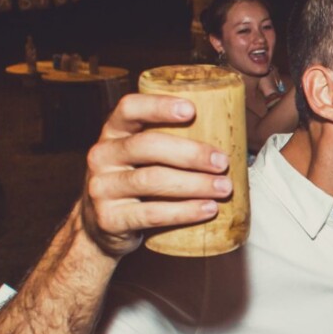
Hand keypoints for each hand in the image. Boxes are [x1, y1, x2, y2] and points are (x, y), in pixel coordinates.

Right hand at [79, 94, 232, 256]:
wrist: (101, 227)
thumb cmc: (137, 182)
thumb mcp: (142, 156)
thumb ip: (169, 142)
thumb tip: (230, 134)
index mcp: (113, 132)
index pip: (129, 108)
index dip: (159, 106)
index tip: (192, 110)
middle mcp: (102, 155)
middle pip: (147, 146)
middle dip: (190, 153)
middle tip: (222, 162)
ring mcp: (102, 188)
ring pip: (151, 180)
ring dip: (194, 184)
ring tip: (224, 188)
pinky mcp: (109, 219)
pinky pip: (151, 214)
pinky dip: (185, 211)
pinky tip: (208, 209)